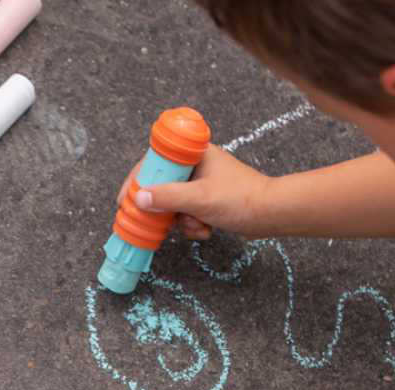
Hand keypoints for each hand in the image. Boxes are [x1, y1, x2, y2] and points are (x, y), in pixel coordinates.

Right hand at [115, 144, 275, 240]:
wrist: (270, 214)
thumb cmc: (239, 199)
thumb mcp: (199, 198)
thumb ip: (168, 197)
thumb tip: (138, 199)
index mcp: (194, 154)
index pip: (156, 161)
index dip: (138, 179)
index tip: (125, 199)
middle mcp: (196, 166)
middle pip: (162, 186)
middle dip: (164, 209)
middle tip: (160, 222)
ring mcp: (201, 184)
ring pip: (173, 204)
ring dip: (181, 221)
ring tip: (197, 226)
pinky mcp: (207, 201)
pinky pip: (186, 214)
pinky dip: (192, 226)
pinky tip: (206, 230)